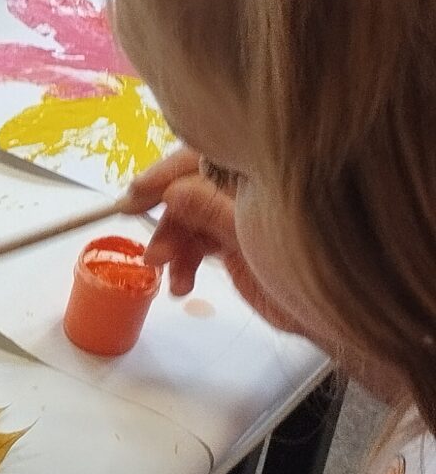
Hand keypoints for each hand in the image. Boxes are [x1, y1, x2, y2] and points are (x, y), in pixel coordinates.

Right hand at [124, 150, 307, 334]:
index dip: (167, 172)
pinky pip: (199, 241)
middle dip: (167, 218)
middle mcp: (250, 187)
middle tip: (150, 250)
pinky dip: (185, 262)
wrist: (337, 317)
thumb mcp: (257, 239)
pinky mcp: (237, 240)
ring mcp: (243, 213)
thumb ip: (215, 211)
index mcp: (262, 173)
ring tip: (163, 272)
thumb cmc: (312, 271)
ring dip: (172, 244)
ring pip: (191, 217)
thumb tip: (172, 191)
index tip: (136, 195)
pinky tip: (182, 285)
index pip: (206, 156)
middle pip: (192, 188)